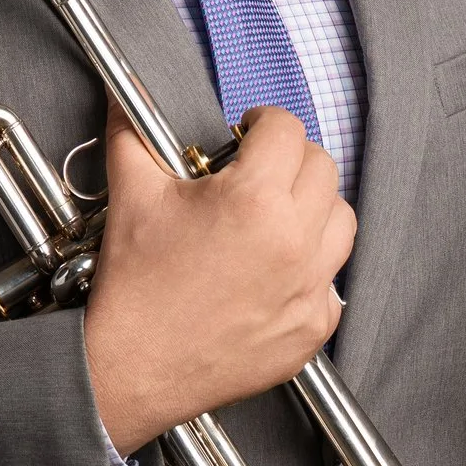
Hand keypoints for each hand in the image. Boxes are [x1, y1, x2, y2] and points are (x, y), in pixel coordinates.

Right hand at [81, 101, 354, 452]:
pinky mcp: (311, 329)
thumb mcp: (131, 193)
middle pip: (323, 169)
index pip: (287, 130)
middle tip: (259, 170)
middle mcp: (294, 242)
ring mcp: (308, 289)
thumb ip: (132, 132)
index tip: (249, 132)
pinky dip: (313, 271)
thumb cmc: (133, 285)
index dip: (264, 121)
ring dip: (314, 209)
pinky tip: (276, 271)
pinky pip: (334, 284)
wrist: (128, 368)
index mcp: (254, 199)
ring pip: (342, 222)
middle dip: (291, 160)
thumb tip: (124, 98)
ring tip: (276, 216)